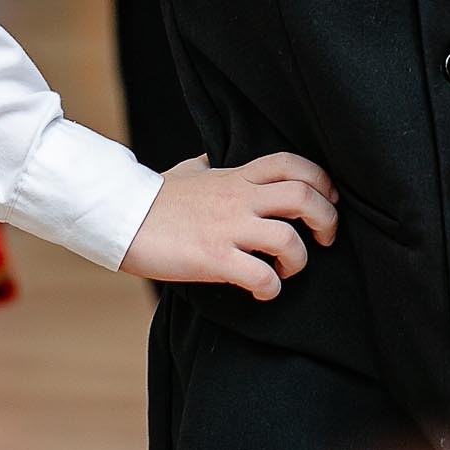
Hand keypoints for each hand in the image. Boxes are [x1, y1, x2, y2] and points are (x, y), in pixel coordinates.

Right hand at [118, 153, 339, 299]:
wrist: (121, 218)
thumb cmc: (153, 198)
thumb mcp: (188, 171)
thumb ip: (209, 165)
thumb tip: (213, 158)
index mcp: (236, 176)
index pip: (293, 163)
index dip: (321, 180)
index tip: (329, 199)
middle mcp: (239, 198)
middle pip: (304, 196)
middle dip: (327, 219)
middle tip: (325, 239)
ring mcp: (228, 228)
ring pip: (288, 239)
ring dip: (299, 260)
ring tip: (287, 270)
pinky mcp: (214, 258)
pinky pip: (260, 276)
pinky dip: (271, 288)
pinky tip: (263, 291)